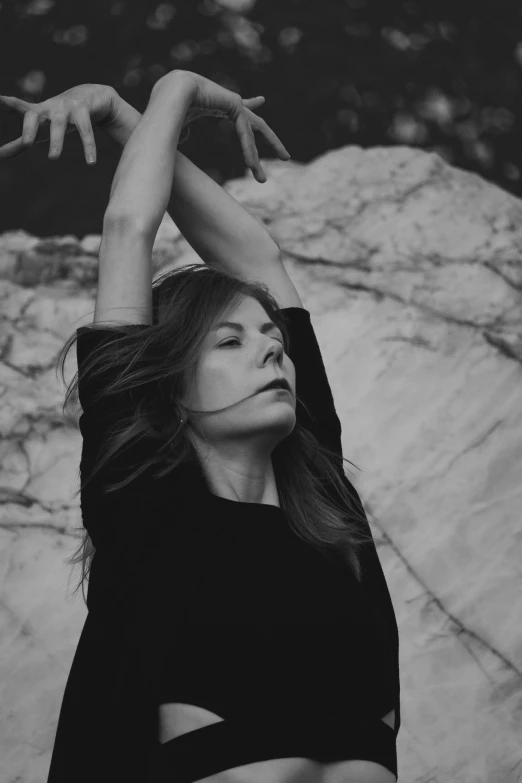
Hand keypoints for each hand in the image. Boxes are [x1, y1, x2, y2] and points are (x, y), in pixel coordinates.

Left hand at [0, 83, 116, 163]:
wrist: (93, 96)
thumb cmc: (61, 116)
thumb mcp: (41, 129)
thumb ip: (19, 144)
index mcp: (37, 112)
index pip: (18, 108)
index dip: (6, 104)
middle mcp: (49, 108)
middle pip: (34, 117)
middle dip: (29, 129)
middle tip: (26, 143)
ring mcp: (66, 108)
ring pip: (59, 125)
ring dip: (56, 141)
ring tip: (52, 158)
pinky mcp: (83, 110)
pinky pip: (85, 130)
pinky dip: (88, 146)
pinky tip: (91, 162)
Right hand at [156, 70, 290, 182]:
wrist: (170, 92)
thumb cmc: (168, 108)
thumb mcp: (179, 125)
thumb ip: (183, 132)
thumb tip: (182, 138)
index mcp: (217, 104)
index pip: (239, 108)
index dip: (251, 105)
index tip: (261, 100)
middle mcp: (229, 101)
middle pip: (255, 124)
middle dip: (271, 140)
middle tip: (286, 157)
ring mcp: (234, 102)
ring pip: (255, 131)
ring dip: (257, 157)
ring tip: (262, 180)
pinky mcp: (235, 104)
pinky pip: (245, 133)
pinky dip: (247, 150)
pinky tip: (250, 166)